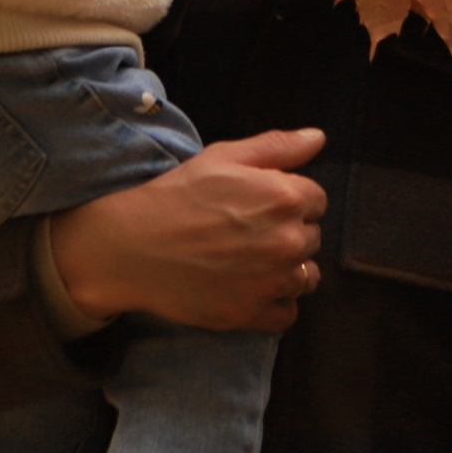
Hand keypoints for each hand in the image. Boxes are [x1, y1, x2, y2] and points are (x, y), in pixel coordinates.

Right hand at [47, 129, 327, 330]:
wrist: (132, 246)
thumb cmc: (177, 196)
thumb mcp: (224, 157)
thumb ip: (277, 147)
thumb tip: (318, 138)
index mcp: (285, 197)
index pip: (317, 201)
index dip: (290, 201)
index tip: (261, 206)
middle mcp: (288, 241)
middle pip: (312, 239)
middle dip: (288, 234)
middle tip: (248, 233)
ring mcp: (273, 281)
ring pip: (306, 277)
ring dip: (287, 271)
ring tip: (251, 263)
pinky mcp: (253, 314)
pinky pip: (287, 313)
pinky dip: (273, 304)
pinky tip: (248, 288)